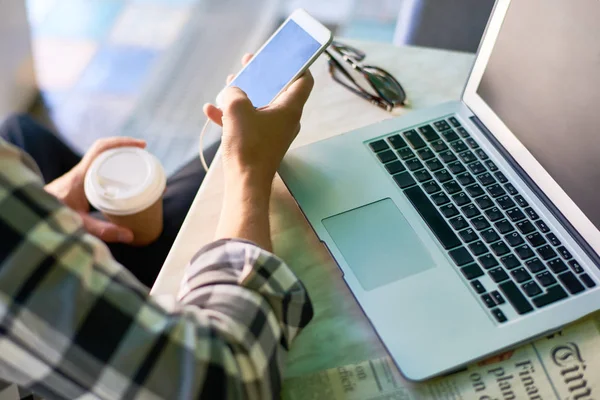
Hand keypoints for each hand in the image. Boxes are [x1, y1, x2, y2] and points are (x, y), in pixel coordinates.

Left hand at [45, 137, 145, 242]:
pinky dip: (111, 170)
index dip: (122, 142)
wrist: (30, 216)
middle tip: (144, 156)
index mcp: (81, 175)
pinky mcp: (77, 184)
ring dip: (118, 159)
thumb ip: (103, 230)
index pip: (102, 148)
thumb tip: (130, 235)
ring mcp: (78, 177)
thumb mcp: (79, 223)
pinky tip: (121, 181)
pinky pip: (97, 170)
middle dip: (125, 149)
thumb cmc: (51, 216)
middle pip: (105, 151)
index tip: (141, 145)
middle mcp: (80, 171)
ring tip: (137, 166)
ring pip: (101, 160)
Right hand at [203, 53, 313, 189]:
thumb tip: (231, 92)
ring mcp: (274, 133)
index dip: (297, 65)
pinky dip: (233, 115)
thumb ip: (234, 92)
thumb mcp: (236, 108)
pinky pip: (248, 123)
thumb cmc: (247, 146)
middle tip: (248, 63)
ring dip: (244, 94)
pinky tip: (211, 110)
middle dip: (262, 75)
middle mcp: (286, 120)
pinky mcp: (261, 144)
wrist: (245, 183)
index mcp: (290, 108)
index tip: (285, 56)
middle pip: (278, 90)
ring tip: (228, 83)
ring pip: (260, 106)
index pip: (304, 80)